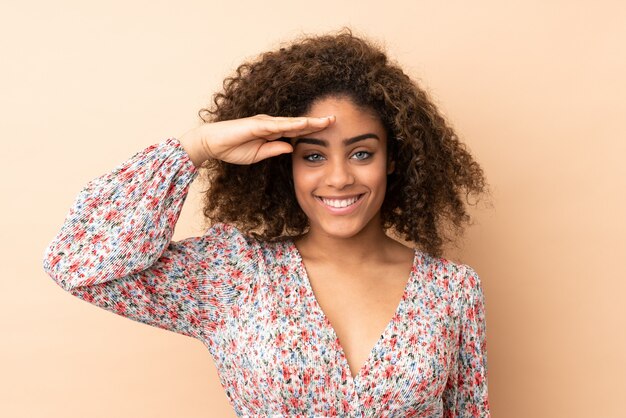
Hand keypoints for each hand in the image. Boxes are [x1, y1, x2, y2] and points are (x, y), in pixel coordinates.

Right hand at [179, 114, 335, 166]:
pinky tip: (304, 124)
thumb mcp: (258, 155)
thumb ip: (274, 150)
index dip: (313, 129)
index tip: (329, 129)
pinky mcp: (256, 125)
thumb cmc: (232, 149)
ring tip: (325, 121)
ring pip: (292, 122)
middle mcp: (271, 124)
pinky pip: (277, 126)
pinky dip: (291, 124)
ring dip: (309, 121)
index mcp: (272, 133)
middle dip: (317, 122)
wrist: (211, 144)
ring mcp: (264, 123)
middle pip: (298, 124)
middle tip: (335, 119)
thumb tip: (291, 148)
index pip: (297, 131)